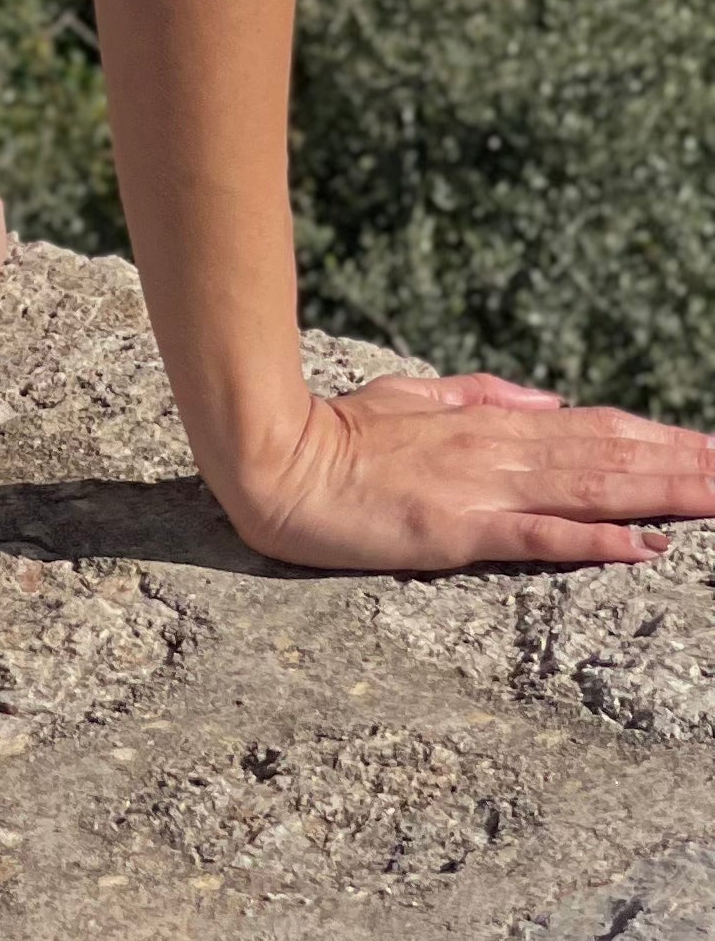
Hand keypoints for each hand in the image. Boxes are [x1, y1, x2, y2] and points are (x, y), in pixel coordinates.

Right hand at [215, 372, 714, 572]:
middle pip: (612, 459)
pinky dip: (593, 542)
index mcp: (489, 425)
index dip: (662, 440)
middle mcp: (497, 452)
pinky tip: (640, 545)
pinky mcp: (454, 530)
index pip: (597, 430)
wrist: (269, 457)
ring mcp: (479, 490)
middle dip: (686, 468)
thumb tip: (549, 396)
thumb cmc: (332, 431)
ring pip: (591, 490)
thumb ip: (479, 395)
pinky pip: (536, 537)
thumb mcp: (410, 396)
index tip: (714, 449)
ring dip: (663, 495)